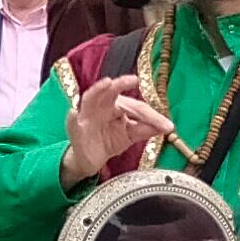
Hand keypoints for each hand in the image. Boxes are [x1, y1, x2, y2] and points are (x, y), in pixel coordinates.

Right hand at [63, 67, 165, 182]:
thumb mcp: (130, 136)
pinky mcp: (75, 129)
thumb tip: (167, 126)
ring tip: (106, 83)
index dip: (152, 116)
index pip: (136, 107)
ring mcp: (86, 116)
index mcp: (117, 105)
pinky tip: (72, 111)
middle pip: (111, 93)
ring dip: (97, 90)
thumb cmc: (109, 141)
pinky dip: (71, 116)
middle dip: (121, 84)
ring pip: (90, 98)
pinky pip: (72, 122)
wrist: (90, 161)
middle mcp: (101, 106)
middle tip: (133, 79)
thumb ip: (145, 129)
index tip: (167, 126)